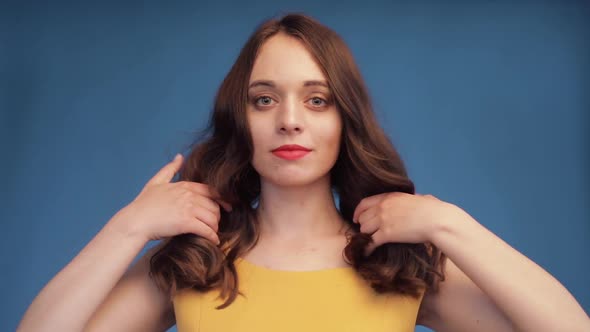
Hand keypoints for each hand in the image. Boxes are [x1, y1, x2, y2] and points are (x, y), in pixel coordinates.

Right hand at [117, 154, 231, 243]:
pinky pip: (206, 229)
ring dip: (216, 226)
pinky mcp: (186, 222)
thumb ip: (170, 169)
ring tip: (213, 232)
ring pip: (213, 217)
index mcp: (184, 185)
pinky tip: (214, 240)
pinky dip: (213, 236)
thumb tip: (180, 157)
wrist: (135, 221)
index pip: (211, 191)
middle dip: (218, 215)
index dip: (222, 199)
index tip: (227, 206)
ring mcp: (188, 208)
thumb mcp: (156, 182)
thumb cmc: (143, 204)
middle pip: (214, 205)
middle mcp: (188, 195)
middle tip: (216, 224)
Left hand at [352, 192, 453, 255]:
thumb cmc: (433, 209)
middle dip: (364, 226)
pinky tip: (366, 253)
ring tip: (369, 242)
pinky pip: (370, 242)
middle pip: (362, 218)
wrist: (436, 219)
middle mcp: (382, 207)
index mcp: (389, 197)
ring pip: (364, 229)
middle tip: (367, 233)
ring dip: (366, 236)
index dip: (358, 212)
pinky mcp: (387, 234)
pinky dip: (367, 248)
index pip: (364, 203)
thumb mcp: (417, 198)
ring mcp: (383, 220)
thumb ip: (411, 200)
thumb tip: (419, 199)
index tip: (355, 218)